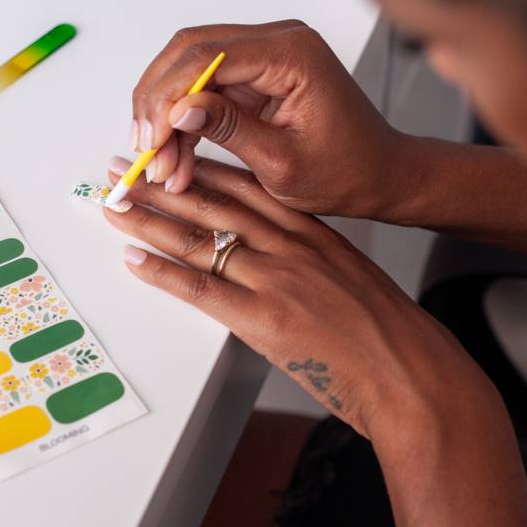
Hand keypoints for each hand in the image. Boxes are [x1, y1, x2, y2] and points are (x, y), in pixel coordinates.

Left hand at [104, 157, 495, 437]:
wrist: (411, 373)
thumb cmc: (387, 332)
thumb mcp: (350, 277)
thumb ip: (310, 259)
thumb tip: (276, 256)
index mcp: (312, 231)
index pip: (246, 186)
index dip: (200, 168)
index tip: (173, 153)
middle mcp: (290, 246)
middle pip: (213, 204)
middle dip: (161, 184)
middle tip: (125, 170)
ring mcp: (275, 280)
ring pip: (199, 239)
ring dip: (149, 220)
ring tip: (115, 205)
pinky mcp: (263, 319)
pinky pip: (201, 288)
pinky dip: (162, 273)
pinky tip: (135, 260)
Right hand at [127, 20, 415, 218]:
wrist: (380, 175)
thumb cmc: (348, 171)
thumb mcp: (283, 163)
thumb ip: (229, 131)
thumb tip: (178, 110)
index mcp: (292, 54)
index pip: (207, 57)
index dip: (167, 97)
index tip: (150, 139)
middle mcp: (278, 42)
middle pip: (189, 53)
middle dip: (158, 103)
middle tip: (145, 150)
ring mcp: (266, 56)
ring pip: (190, 70)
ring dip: (167, 116)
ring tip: (162, 165)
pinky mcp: (257, 76)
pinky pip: (205, 87)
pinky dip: (185, 122)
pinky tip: (176, 157)